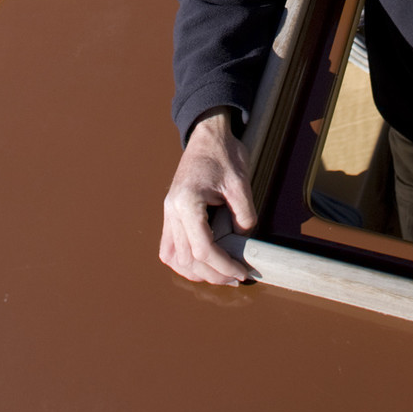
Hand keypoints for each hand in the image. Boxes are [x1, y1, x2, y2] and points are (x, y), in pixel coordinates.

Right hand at [159, 112, 256, 284]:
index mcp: (186, 202)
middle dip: (213, 274)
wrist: (208, 134)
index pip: (202, 249)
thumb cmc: (223, 154)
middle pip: (187, 259)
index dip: (223, 265)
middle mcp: (171, 210)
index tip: (242, 272)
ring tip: (221, 275)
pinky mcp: (171, 214)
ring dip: (197, 272)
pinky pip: (170, 247)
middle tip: (237, 277)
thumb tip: (242, 241)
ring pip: (174, 258)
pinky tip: (204, 265)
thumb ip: (244, 215)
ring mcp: (168, 212)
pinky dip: (185, 262)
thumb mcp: (240, 184)